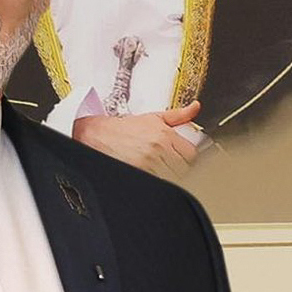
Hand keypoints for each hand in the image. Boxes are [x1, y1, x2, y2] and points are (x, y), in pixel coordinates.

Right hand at [76, 106, 204, 173]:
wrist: (97, 136)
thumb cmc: (122, 129)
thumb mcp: (152, 118)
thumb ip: (177, 115)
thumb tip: (195, 108)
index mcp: (164, 134)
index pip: (192, 153)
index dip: (188, 156)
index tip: (182, 156)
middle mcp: (158, 149)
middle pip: (185, 167)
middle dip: (181, 167)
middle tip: (171, 164)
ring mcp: (149, 164)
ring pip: (174, 178)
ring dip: (171, 176)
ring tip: (160, 169)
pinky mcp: (141, 175)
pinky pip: (160, 183)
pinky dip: (160, 181)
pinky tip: (153, 174)